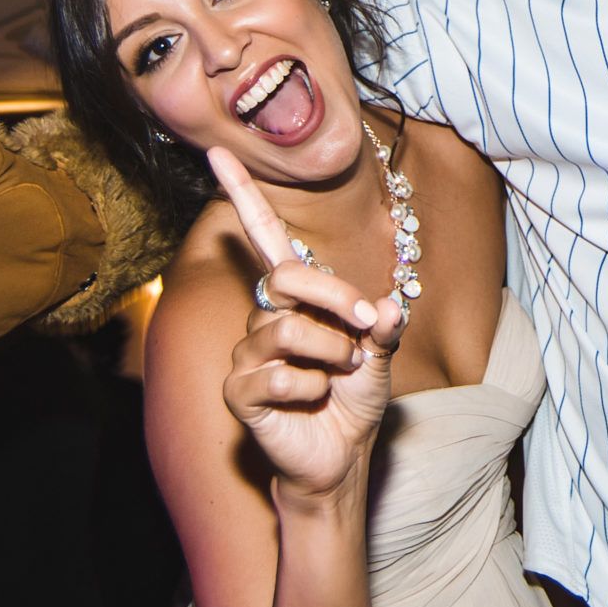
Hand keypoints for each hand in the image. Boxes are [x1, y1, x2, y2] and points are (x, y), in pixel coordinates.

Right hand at [208, 147, 407, 507]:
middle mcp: (265, 314)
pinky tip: (311, 400)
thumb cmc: (354, 397)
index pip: (262, 235)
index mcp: (296, 295)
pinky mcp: (239, 389)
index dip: (241, 193)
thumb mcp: (381, 356)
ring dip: (332, 355)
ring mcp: (248, 351)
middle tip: (367, 329)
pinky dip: (310, 389)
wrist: (341, 455)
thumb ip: (384, 328)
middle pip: (287, 276)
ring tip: (338, 376)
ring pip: (289, 330)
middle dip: (337, 299)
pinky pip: (276, 376)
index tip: (217, 151)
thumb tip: (390, 307)